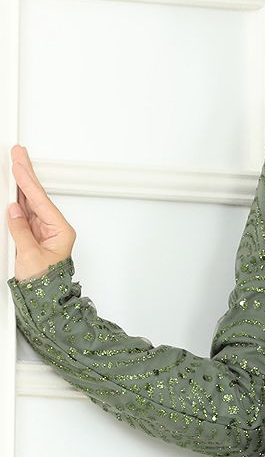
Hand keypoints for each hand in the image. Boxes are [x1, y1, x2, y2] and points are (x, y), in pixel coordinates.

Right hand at [7, 144, 75, 281]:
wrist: (46, 302)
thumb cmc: (45, 284)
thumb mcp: (30, 256)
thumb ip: (20, 231)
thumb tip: (13, 211)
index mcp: (60, 230)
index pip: (41, 200)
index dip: (28, 181)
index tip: (18, 165)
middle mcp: (53, 228)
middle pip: (37, 196)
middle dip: (26, 174)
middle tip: (18, 154)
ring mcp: (43, 231)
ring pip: (28, 202)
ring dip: (20, 185)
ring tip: (14, 165)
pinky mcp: (33, 236)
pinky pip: (22, 214)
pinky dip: (16, 201)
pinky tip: (12, 189)